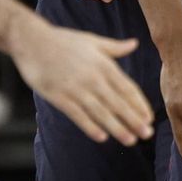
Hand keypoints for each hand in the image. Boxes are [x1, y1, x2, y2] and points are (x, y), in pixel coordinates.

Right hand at [12, 18, 154, 144]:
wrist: (32, 41)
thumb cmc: (64, 40)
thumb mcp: (92, 40)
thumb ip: (114, 47)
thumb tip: (135, 44)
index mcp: (103, 64)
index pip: (127, 88)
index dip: (139, 104)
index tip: (149, 118)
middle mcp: (93, 77)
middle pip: (118, 102)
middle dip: (134, 120)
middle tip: (147, 134)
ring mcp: (76, 88)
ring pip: (101, 111)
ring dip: (117, 127)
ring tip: (131, 140)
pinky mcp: (59, 96)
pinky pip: (77, 115)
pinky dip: (90, 126)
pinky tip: (102, 137)